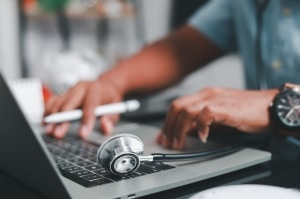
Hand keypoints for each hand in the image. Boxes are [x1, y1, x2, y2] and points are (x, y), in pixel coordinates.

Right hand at [43, 79, 122, 138]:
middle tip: (58, 134)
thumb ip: (111, 119)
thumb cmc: (110, 99)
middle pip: (69, 103)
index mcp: (96, 91)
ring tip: (49, 131)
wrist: (106, 85)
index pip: (90, 106)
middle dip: (62, 120)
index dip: (86, 121)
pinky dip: (48, 111)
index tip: (82, 134)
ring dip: (52, 117)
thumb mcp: (116, 108)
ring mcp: (72, 89)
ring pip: (58, 102)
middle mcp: (82, 88)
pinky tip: (45, 122)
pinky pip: (53, 100)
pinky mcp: (65, 93)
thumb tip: (105, 127)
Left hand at [156, 87, 278, 148]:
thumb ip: (201, 122)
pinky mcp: (225, 107)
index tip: (163, 136)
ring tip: (179, 143)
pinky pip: (204, 114)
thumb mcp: (219, 118)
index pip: (177, 105)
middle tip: (167, 142)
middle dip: (168, 126)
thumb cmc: (248, 111)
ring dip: (179, 129)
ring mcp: (215, 99)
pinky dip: (199, 127)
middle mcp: (207, 94)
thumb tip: (186, 132)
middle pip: (176, 106)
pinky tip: (201, 137)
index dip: (167, 122)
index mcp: (205, 95)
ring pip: (186, 110)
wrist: (271, 106)